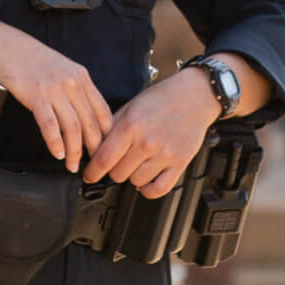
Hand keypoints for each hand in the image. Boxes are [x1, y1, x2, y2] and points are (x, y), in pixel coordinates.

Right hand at [0, 23, 113, 172]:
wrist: (3, 45)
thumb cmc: (30, 59)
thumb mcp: (61, 69)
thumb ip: (74, 88)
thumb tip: (84, 116)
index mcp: (82, 77)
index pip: (104, 111)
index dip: (107, 136)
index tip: (105, 152)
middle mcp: (73, 82)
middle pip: (91, 122)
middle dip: (94, 149)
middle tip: (92, 167)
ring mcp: (55, 88)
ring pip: (73, 126)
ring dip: (74, 151)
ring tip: (72, 166)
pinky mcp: (36, 94)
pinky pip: (50, 123)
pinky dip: (55, 142)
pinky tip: (57, 154)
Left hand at [82, 68, 220, 197]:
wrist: (195, 94)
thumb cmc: (163, 97)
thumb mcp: (131, 105)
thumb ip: (112, 127)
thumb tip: (94, 148)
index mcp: (131, 126)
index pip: (103, 160)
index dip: (92, 172)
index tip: (89, 175)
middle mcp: (147, 142)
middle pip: (118, 174)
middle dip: (113, 170)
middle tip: (118, 162)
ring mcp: (165, 154)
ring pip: (136, 182)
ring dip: (132, 176)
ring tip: (137, 164)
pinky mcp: (180, 162)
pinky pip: (159, 189)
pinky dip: (148, 190)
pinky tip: (146, 181)